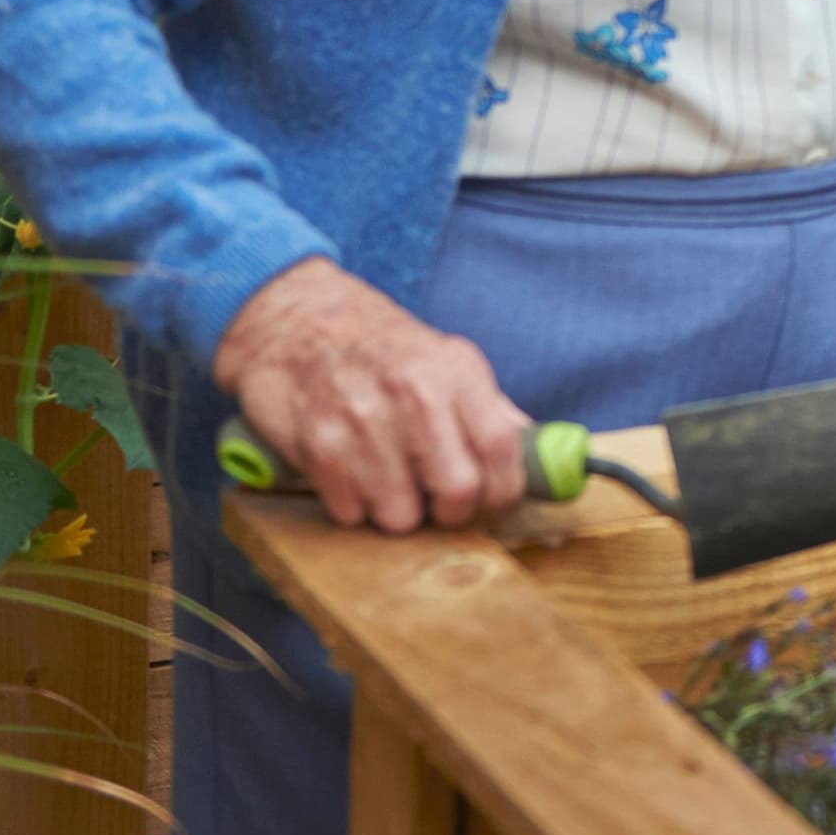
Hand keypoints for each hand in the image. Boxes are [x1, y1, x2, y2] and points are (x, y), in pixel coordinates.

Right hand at [213, 257, 530, 532]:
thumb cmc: (381, 347)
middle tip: (439, 504)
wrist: (297, 318)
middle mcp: (413, 395)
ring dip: (398, 513)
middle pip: (457, 491)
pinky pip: (350, 514)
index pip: (501, 447)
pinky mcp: (318, 445)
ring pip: (400, 516)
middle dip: (452, 513)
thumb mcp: (447, 359)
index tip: (496, 504)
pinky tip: (353, 475)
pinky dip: (354, 507)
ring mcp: (363, 421)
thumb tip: (538, 452)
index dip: (505, 491)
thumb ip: (491, 409)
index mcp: (455, 371)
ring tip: (390, 483)